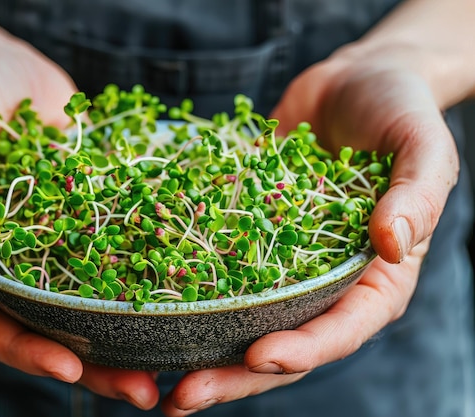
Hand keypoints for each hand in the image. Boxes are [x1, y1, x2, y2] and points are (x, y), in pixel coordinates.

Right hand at [0, 29, 159, 409]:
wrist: (11, 73)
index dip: (19, 346)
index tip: (68, 366)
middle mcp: (0, 266)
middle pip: (37, 332)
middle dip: (86, 367)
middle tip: (141, 390)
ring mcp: (43, 253)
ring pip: (78, 314)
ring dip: (119, 347)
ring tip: (169, 371)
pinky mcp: (80, 233)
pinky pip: (105, 272)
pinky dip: (134, 296)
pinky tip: (176, 311)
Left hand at [161, 42, 456, 415]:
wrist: (353, 83)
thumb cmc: (400, 112)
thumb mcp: (422, 148)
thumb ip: (415, 196)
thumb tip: (390, 243)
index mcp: (373, 277)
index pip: (341, 329)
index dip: (302, 349)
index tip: (257, 356)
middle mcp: (323, 280)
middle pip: (280, 341)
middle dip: (234, 374)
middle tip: (182, 398)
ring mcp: (281, 260)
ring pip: (239, 316)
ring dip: (199, 347)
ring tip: (150, 373)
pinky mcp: (248, 233)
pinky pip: (217, 265)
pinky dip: (184, 287)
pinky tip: (140, 304)